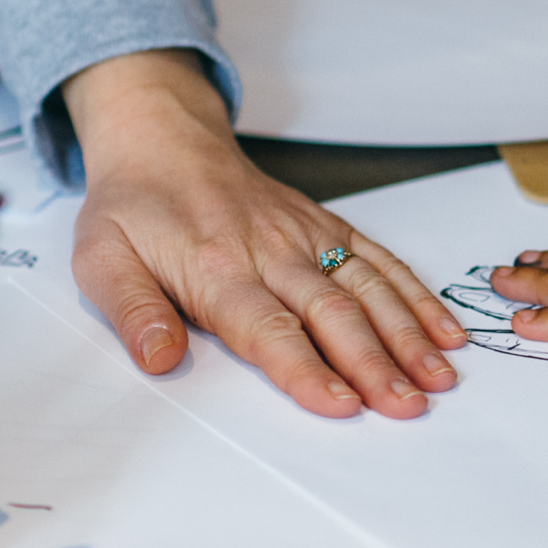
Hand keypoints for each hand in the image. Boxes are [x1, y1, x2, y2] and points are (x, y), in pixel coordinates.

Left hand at [65, 50, 467, 418]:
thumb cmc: (134, 207)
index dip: (306, 368)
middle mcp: (272, 250)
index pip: (268, 327)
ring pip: (367, 288)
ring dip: (407, 334)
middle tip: (407, 406)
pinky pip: (380, 260)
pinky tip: (445, 332)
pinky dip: (416, 295)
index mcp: (217, 267)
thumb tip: (159, 359)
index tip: (341, 405)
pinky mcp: (328, 226)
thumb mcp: (102, 258)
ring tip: (439, 378)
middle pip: (331, 313)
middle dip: (374, 363)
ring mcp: (308, 236)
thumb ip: (134, 311)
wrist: (165, 140)